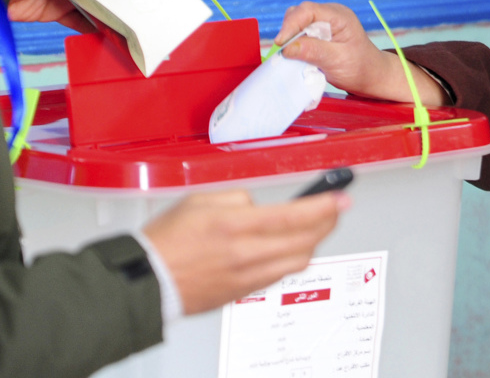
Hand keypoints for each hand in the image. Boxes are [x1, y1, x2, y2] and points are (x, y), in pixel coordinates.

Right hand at [143, 190, 346, 314]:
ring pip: (297, 261)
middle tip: (335, 209)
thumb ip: (236, 198)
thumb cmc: (166, 241)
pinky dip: (292, 259)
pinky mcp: (244, 292)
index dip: (324, 205)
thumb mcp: (199, 200)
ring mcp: (246, 276)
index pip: (293, 215)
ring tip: (316, 227)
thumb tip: (258, 205)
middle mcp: (244, 253)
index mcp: (233, 224)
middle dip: (327, 223)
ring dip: (313, 242)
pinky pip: (279, 275)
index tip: (341, 197)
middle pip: (304, 241)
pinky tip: (290, 248)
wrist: (148, 281)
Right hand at [276, 1, 446, 105]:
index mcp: (339, 16)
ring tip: (289, 53)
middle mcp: (331, 14)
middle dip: (288, 31)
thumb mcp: (337, 61)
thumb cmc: (360, 68)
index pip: (308, 11)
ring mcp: (325, 22)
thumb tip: (287, 48)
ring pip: (298, 22)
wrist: (371, 75)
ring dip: (290, 37)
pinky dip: (295, 42)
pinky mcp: (320, 32)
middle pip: (300, 13)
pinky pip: (301, 32)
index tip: (281, 44)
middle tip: (282, 51)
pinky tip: (295, 54)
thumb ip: (314, 51)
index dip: (291, 25)